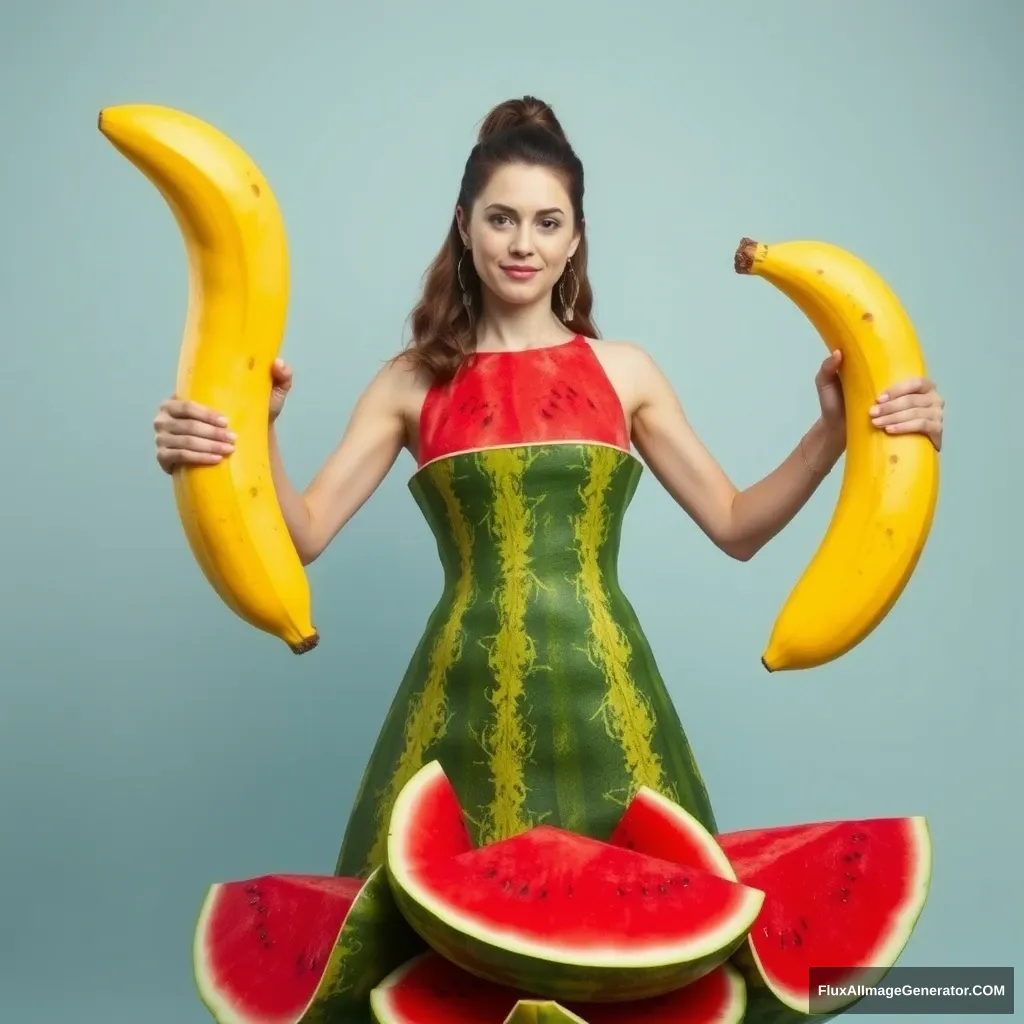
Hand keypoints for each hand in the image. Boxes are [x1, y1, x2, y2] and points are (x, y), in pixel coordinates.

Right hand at [152, 359, 293, 473]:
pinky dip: (198, 459)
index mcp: (178, 399)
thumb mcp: (268, 397)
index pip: (186, 405)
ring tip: (228, 450)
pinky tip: (215, 459)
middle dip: (211, 434)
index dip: (205, 414)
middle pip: (186, 425)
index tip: (227, 422)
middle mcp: (164, 417)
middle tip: (233, 439)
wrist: (240, 446)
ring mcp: (161, 438)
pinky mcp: (163, 457)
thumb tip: (278, 363)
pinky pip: (179, 457)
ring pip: (184, 442)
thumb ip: (278, 378)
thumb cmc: (250, 417)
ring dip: (207, 447)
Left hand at [813, 350, 944, 452]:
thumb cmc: (839, 404)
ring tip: (877, 424)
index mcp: (910, 381)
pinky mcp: (933, 432)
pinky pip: (927, 427)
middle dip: (894, 408)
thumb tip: (837, 353)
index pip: (916, 382)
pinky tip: (891, 430)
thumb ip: (829, 367)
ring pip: (920, 414)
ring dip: (898, 419)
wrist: (838, 431)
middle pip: (917, 399)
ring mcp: (933, 414)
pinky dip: (909, 428)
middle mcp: (927, 396)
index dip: (899, 390)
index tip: (878, 398)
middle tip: (873, 414)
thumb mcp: (829, 384)